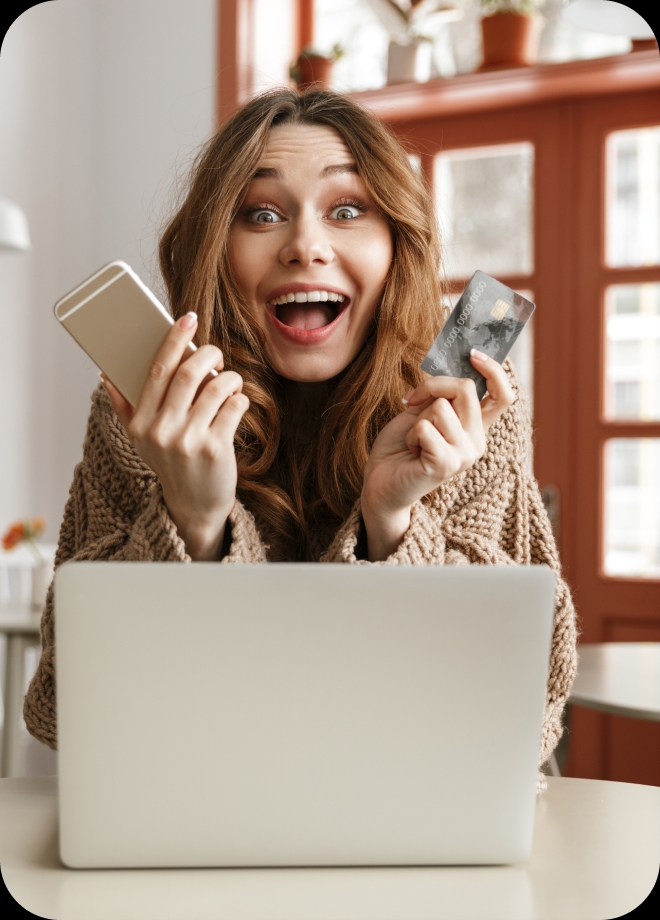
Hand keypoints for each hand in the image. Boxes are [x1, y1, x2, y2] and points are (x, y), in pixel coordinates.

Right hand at [100, 313, 248, 560]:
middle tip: (215, 354)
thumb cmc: (171, 465)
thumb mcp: (141, 440)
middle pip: (188, 373)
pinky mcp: (216, 449)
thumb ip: (124, 407)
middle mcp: (162, 431)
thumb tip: (105, 373)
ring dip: (229, 377)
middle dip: (208, 355)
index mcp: (141, 423)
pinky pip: (235, 407)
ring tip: (230, 382)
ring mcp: (189, 441)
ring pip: (217, 387)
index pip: (158, 370)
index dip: (174, 340)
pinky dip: (240, 399)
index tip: (188, 318)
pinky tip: (237, 404)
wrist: (193, 507)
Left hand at [361, 350, 514, 560]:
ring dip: (417, 419)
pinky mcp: (446, 464)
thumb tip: (449, 372)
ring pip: (440, 407)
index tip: (473, 354)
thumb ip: (441, 396)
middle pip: (466, 388)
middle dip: (433, 386)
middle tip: (412, 401)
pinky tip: (412, 450)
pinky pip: (426, 428)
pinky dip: (411, 434)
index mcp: (475, 427)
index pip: (503, 396)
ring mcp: (464, 454)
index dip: (494, 371)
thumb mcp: (422, 412)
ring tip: (415, 440)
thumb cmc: (401, 446)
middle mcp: (476, 441)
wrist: (381, 482)